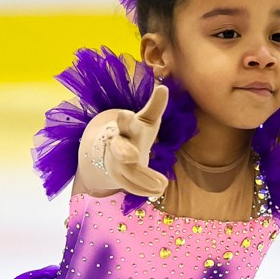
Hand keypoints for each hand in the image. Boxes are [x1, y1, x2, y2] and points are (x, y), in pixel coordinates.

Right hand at [95, 83, 169, 197]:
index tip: (125, 114)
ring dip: (144, 178)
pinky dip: (145, 189)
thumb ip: (155, 106)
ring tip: (163, 184)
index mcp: (126, 127)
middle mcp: (118, 145)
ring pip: (127, 172)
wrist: (116, 152)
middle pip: (118, 149)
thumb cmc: (136, 132)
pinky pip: (131, 186)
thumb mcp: (146, 119)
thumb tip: (163, 87)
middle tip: (133, 156)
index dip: (124, 120)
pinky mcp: (121, 178)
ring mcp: (117, 163)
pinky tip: (160, 191)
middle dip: (124, 152)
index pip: (124, 123)